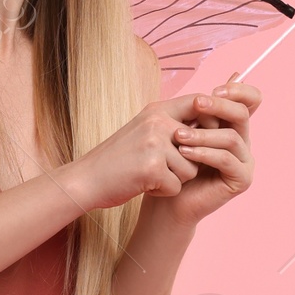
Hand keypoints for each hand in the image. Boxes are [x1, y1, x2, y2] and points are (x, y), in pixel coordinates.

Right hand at [64, 96, 216, 214]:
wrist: (85, 180)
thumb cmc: (115, 159)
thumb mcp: (143, 131)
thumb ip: (171, 125)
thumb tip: (209, 125)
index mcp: (157, 110)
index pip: (199, 103)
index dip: (209, 121)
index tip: (204, 139)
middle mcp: (158, 122)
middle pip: (200, 143)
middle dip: (189, 161)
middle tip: (166, 167)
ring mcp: (155, 144)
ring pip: (191, 170)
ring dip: (174, 180)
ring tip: (151, 176)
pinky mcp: (152, 168)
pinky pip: (176, 187)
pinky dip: (162, 192)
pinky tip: (144, 186)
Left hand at [162, 82, 260, 224]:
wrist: (167, 200)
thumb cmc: (173, 162)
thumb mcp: (185, 127)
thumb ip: (202, 106)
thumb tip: (232, 73)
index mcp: (232, 126)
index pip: (250, 100)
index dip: (238, 90)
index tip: (214, 89)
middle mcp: (243, 142)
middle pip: (242, 114)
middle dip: (218, 106)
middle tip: (196, 103)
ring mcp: (245, 161)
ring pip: (231, 137)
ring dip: (203, 134)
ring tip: (178, 136)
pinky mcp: (242, 179)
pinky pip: (226, 159)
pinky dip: (205, 153)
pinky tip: (185, 152)